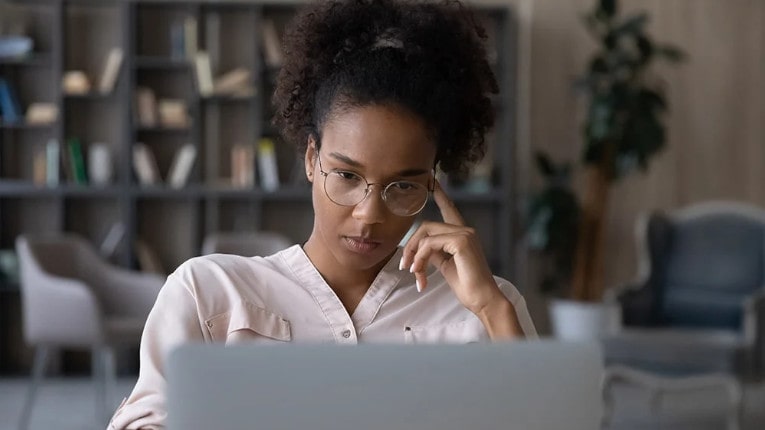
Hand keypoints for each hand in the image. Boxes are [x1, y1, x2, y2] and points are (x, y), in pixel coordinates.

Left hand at [399, 180, 505, 314]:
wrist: (483, 300)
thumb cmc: (468, 286)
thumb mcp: (446, 266)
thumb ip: (434, 252)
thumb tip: (420, 248)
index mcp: (462, 235)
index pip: (449, 210)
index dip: (441, 195)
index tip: (432, 181)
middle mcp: (465, 230)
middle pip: (426, 226)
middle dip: (411, 245)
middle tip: (405, 266)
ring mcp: (464, 234)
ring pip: (426, 234)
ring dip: (414, 255)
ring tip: (414, 273)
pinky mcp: (461, 242)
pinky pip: (429, 244)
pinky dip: (420, 258)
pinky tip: (420, 273)